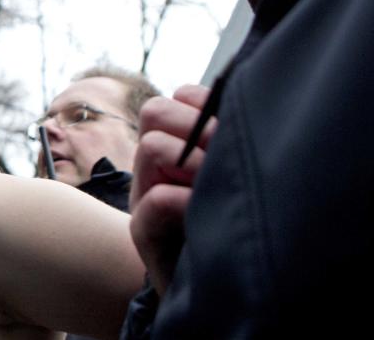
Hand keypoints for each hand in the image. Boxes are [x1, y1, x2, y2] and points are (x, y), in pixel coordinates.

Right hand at [129, 85, 215, 296]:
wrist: (213, 293)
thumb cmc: (229, 230)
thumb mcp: (230, 178)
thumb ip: (230, 144)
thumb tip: (248, 103)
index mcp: (177, 147)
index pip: (179, 98)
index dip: (205, 103)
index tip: (229, 127)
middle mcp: (154, 167)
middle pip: (156, 111)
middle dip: (194, 125)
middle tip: (222, 152)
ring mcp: (144, 196)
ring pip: (153, 146)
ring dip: (192, 160)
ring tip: (215, 184)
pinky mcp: (143, 232)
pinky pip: (157, 198)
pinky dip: (184, 199)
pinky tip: (204, 211)